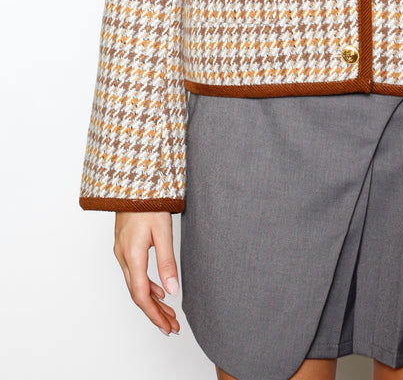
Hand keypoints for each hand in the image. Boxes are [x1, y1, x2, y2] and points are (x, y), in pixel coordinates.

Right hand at [113, 212, 180, 334]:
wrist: (133, 182)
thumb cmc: (148, 201)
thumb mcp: (163, 231)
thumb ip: (167, 261)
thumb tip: (172, 291)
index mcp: (132, 255)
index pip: (142, 296)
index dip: (155, 315)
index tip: (168, 327)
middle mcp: (123, 257)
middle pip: (138, 294)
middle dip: (155, 313)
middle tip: (172, 326)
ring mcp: (122, 252)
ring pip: (136, 285)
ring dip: (152, 301)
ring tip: (169, 313)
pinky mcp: (124, 246)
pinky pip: (135, 273)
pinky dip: (147, 286)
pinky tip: (159, 291)